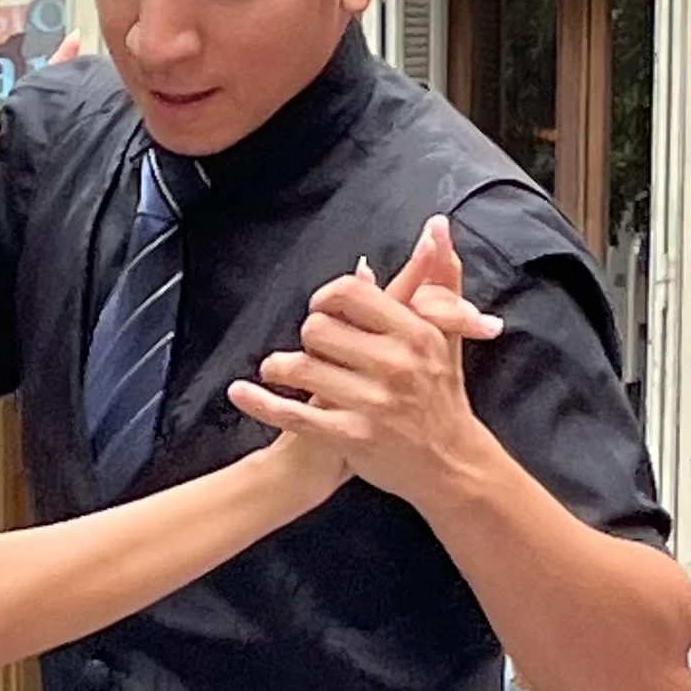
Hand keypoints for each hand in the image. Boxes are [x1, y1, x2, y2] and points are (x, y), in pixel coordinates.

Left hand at [227, 215, 503, 510]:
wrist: (449, 464)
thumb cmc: (443, 393)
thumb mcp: (448, 332)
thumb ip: (441, 276)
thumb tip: (437, 225)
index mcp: (415, 332)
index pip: (350, 294)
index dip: (325, 299)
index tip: (322, 311)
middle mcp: (395, 364)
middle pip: (318, 329)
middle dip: (308, 337)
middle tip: (311, 349)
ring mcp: (372, 403)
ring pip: (302, 368)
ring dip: (281, 367)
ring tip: (280, 371)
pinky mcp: (351, 437)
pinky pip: (294, 414)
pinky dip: (261, 403)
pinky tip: (240, 393)